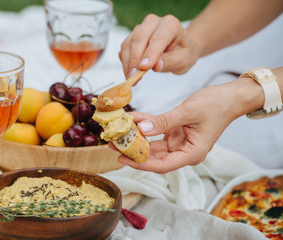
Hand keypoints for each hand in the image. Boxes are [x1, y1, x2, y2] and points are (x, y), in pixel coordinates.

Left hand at [110, 84, 242, 173]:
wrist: (230, 96)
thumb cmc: (216, 105)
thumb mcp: (188, 112)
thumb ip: (164, 122)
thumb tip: (141, 130)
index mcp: (191, 153)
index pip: (161, 165)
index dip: (140, 164)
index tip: (122, 158)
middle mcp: (184, 151)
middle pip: (154, 157)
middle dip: (133, 150)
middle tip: (113, 144)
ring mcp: (179, 142)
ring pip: (152, 144)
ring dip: (136, 137)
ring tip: (117, 132)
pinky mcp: (176, 131)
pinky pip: (156, 130)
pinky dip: (145, 124)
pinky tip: (132, 118)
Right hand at [119, 14, 198, 77]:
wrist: (179, 47)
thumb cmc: (183, 52)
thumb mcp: (184, 59)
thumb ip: (170, 62)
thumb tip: (155, 66)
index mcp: (170, 24)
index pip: (158, 37)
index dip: (150, 53)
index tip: (144, 68)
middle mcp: (153, 22)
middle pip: (139, 38)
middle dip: (134, 59)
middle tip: (134, 76)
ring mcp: (141, 28)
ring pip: (128, 44)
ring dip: (127, 63)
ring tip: (132, 78)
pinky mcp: (132, 37)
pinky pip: (124, 49)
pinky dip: (125, 62)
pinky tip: (131, 73)